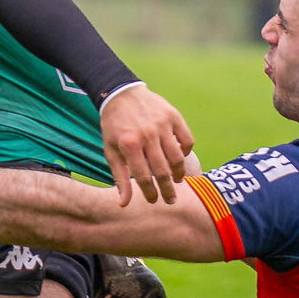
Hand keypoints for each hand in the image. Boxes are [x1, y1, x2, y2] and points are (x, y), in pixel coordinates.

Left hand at [99, 84, 195, 205]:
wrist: (120, 94)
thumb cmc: (114, 126)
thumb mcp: (111, 150)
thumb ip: (119, 177)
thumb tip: (124, 203)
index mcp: (129, 145)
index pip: (144, 177)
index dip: (151, 193)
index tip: (154, 201)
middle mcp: (147, 135)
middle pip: (163, 170)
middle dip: (168, 190)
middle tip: (171, 200)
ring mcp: (162, 124)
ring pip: (178, 157)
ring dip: (179, 173)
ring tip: (177, 181)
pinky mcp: (173, 116)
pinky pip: (187, 140)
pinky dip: (186, 151)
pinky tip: (180, 157)